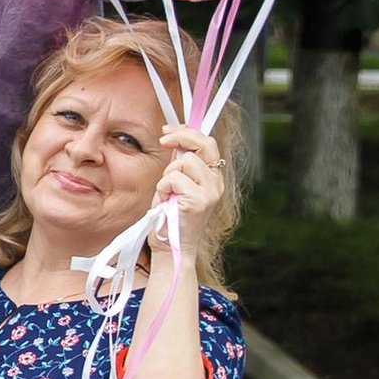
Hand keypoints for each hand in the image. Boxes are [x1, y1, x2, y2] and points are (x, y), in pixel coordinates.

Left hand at [157, 120, 228, 235]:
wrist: (171, 247)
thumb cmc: (170, 218)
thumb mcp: (176, 185)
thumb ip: (179, 164)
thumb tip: (174, 139)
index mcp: (213, 178)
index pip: (209, 144)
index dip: (188, 132)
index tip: (168, 130)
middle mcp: (216, 183)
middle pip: (204, 144)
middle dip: (180, 137)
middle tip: (162, 140)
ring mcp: (210, 193)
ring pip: (183, 162)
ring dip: (167, 175)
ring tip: (167, 193)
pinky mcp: (198, 201)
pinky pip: (173, 179)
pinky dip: (163, 188)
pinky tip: (166, 202)